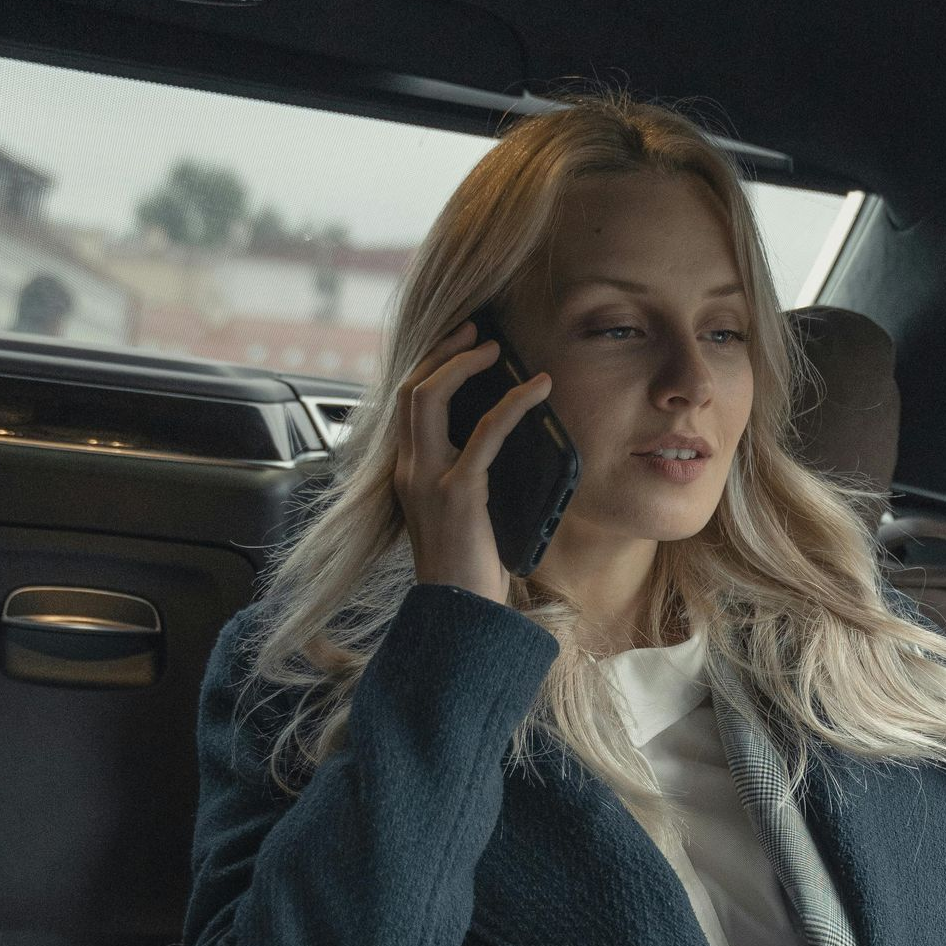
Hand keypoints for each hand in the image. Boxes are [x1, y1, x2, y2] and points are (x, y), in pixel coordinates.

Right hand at [392, 320, 553, 606]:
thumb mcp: (464, 512)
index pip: (408, 404)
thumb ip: (469, 475)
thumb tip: (502, 441)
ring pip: (429, 398)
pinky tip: (537, 388)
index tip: (462, 342)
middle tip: (477, 330)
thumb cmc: (470, 569)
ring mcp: (429, 480)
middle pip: (411, 388)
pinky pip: (485, 433)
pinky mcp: (459, 493)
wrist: (460, 615)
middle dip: (442, 350)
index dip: (432, 365)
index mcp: (408, 473)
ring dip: (463, 363)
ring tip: (495, 347)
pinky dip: (513, 403)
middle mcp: (409, 470)